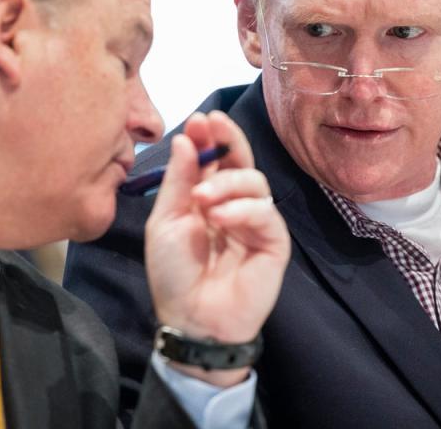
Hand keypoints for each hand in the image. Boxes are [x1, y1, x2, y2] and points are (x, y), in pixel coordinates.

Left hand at [145, 111, 289, 385]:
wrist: (191, 320)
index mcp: (207, 197)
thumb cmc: (174, 274)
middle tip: (213, 125)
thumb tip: (186, 138)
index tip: (200, 119)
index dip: (210, 137)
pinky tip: (219, 218)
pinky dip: (242, 209)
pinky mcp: (274, 242)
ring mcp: (256, 222)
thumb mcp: (166, 221)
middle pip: (242, 161)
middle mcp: (234, 205)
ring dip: (227, 183)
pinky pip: (265, 213)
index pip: (215, 159)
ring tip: (202, 201)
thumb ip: (179, 180)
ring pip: (255, 182)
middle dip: (228, 140)